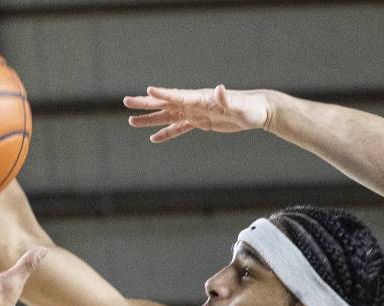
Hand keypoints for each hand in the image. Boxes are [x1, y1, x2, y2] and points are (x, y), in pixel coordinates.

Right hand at [123, 84, 271, 142]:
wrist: (256, 111)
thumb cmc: (249, 108)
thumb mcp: (239, 106)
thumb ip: (227, 98)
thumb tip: (219, 88)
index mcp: (200, 98)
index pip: (177, 96)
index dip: (163, 94)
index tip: (147, 91)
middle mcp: (194, 104)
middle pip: (165, 103)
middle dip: (146, 104)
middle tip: (126, 103)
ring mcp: (196, 113)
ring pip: (168, 116)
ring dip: (150, 119)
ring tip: (131, 121)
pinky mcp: (200, 123)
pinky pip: (179, 128)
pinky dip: (167, 133)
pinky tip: (153, 138)